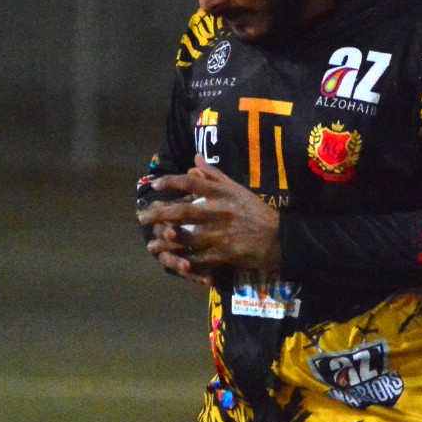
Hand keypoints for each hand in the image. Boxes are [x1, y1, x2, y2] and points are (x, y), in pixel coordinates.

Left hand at [137, 155, 280, 283]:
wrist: (279, 237)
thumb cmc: (254, 211)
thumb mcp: (236, 189)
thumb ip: (214, 175)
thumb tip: (194, 158)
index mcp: (221, 194)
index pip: (191, 183)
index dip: (171, 182)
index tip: (155, 185)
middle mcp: (218, 212)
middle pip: (182, 211)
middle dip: (159, 214)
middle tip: (142, 217)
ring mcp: (220, 234)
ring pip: (186, 238)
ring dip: (166, 242)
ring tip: (152, 245)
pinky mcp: (223, 254)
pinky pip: (199, 259)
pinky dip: (185, 261)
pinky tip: (172, 262)